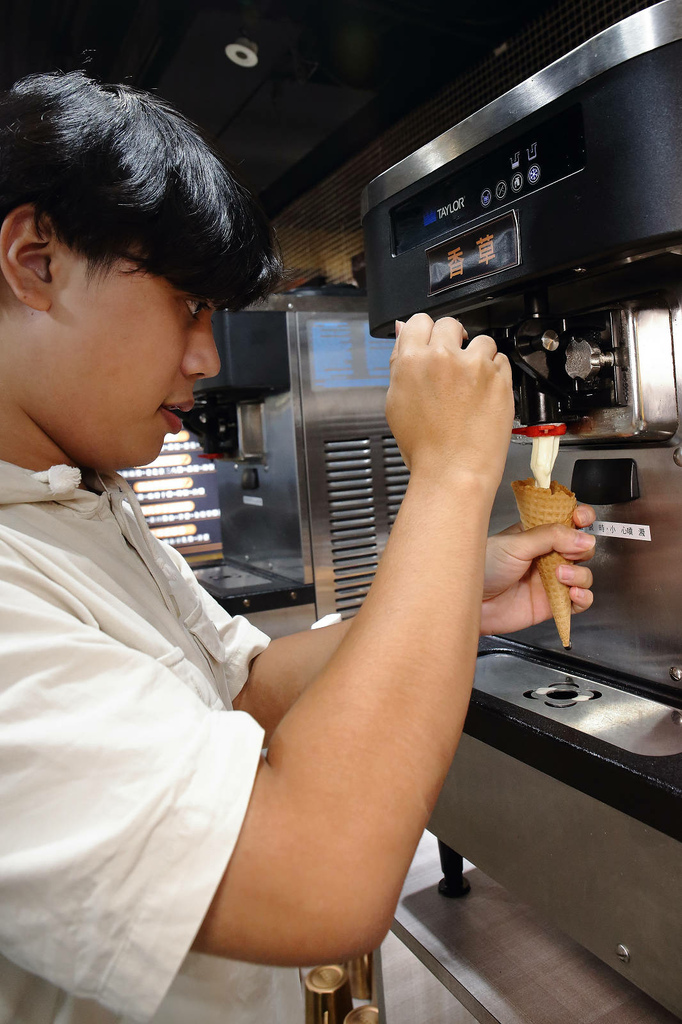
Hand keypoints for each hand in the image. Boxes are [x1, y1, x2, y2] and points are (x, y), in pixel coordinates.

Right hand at [386, 314, 513, 495]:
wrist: (453, 472)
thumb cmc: (424, 447)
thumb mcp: (396, 402)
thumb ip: (399, 361)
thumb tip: (403, 331)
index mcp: (412, 360)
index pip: (419, 321)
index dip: (426, 333)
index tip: (432, 343)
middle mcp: (443, 357)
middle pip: (450, 324)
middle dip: (452, 341)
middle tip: (452, 367)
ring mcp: (474, 366)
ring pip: (481, 340)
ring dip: (478, 356)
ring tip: (471, 385)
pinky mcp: (499, 378)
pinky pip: (501, 360)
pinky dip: (495, 373)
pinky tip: (483, 395)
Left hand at [480, 504, 595, 634]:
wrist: (469, 602)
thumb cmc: (482, 568)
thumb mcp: (515, 545)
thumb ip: (550, 537)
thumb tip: (582, 537)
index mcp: (536, 535)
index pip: (566, 521)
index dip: (579, 518)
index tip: (582, 519)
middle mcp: (546, 556)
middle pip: (581, 548)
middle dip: (582, 549)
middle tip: (567, 553)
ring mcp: (550, 581)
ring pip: (583, 574)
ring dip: (580, 575)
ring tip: (562, 576)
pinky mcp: (551, 604)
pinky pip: (578, 602)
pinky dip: (584, 598)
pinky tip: (573, 595)